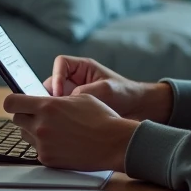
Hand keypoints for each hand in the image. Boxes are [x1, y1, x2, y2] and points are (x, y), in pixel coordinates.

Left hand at [3, 93, 138, 171]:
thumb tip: (42, 99)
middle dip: (25, 115)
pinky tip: (61, 142)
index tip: (19, 102)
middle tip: (39, 115)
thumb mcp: (79, 97)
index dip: (13, 101)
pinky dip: (45, 145)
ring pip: (25, 135)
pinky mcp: (48, 159)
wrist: (114, 143)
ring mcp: (43, 145)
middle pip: (16, 119)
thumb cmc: (101, 117)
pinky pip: (37, 149)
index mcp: (47, 106)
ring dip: (34, 130)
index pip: (11, 102)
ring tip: (54, 129)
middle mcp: (41, 126)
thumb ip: (56, 99)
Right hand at [45, 55, 173, 123]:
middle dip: (51, 95)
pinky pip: (61, 112)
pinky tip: (66, 127)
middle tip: (55, 109)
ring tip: (60, 120)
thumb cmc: (126, 94)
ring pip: (55, 100)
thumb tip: (66, 101)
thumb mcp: (106, 89)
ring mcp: (74, 95)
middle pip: (52, 83)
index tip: (59, 93)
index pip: (61, 64)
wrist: (139, 110)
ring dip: (55, 109)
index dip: (57, 76)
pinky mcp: (76, 110)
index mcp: (83, 68)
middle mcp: (76, 80)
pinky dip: (60, 119)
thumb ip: (85, 92)